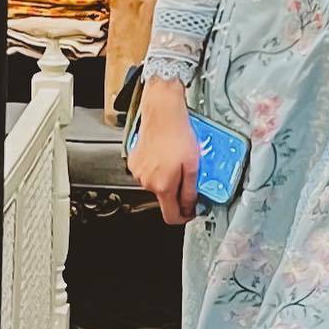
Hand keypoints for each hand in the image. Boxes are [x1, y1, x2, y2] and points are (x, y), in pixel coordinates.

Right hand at [127, 78, 198, 224]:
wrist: (162, 111)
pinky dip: (158, 167)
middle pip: (164, 198)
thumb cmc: (177, 133)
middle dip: (177, 191)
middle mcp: (147, 181)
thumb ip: (191, 190)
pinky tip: (165, 154)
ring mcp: (139, 171)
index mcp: (162, 185)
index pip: (171, 216)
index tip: (191, 210)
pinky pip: (148, 172)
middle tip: (188, 175)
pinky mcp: (134, 161)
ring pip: (156, 184)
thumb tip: (190, 205)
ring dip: (167, 177)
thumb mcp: (193, 165)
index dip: (184, 217)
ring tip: (176, 159)